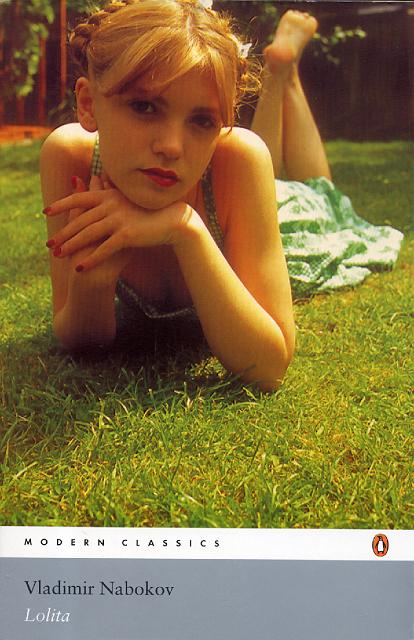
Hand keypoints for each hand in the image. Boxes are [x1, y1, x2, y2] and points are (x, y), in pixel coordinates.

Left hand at [44, 177, 192, 271]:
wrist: (173, 221)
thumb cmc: (150, 212)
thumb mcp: (128, 201)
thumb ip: (110, 194)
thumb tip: (96, 182)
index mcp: (110, 196)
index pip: (80, 198)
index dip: (62, 204)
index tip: (47, 211)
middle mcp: (112, 205)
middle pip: (81, 219)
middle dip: (63, 232)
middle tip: (49, 243)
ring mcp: (119, 219)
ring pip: (89, 233)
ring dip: (72, 245)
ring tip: (59, 255)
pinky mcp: (127, 235)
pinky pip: (104, 249)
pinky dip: (91, 259)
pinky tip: (80, 268)